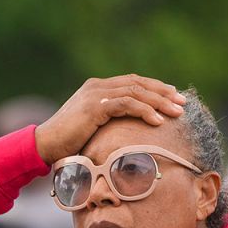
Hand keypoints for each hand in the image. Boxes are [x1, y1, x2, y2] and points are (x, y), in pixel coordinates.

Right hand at [35, 75, 186, 164]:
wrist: (44, 145)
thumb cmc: (67, 143)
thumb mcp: (91, 128)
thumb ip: (108, 121)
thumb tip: (128, 130)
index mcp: (97, 88)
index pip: (132, 82)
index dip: (155, 88)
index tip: (173, 97)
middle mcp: (97, 86)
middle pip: (138, 83)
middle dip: (163, 93)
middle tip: (182, 103)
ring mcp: (95, 94)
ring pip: (136, 92)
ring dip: (159, 102)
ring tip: (176, 113)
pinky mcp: (95, 106)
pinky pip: (127, 104)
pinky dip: (145, 111)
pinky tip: (158, 121)